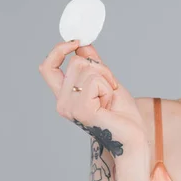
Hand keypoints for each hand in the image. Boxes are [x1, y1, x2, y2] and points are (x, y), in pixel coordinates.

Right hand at [39, 40, 146, 157]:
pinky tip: (109, 103)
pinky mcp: (82, 110)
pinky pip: (95, 80)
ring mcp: (70, 107)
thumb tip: (83, 44)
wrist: (133, 137)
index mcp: (65, 96)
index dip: (58, 51)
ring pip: (87, 68)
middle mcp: (63, 102)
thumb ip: (93, 64)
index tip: (75, 42)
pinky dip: (108, 87)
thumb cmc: (121, 113)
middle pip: (76, 61)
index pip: (47, 68)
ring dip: (106, 78)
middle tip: (109, 89)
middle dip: (100, 68)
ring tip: (109, 98)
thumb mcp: (106, 81)